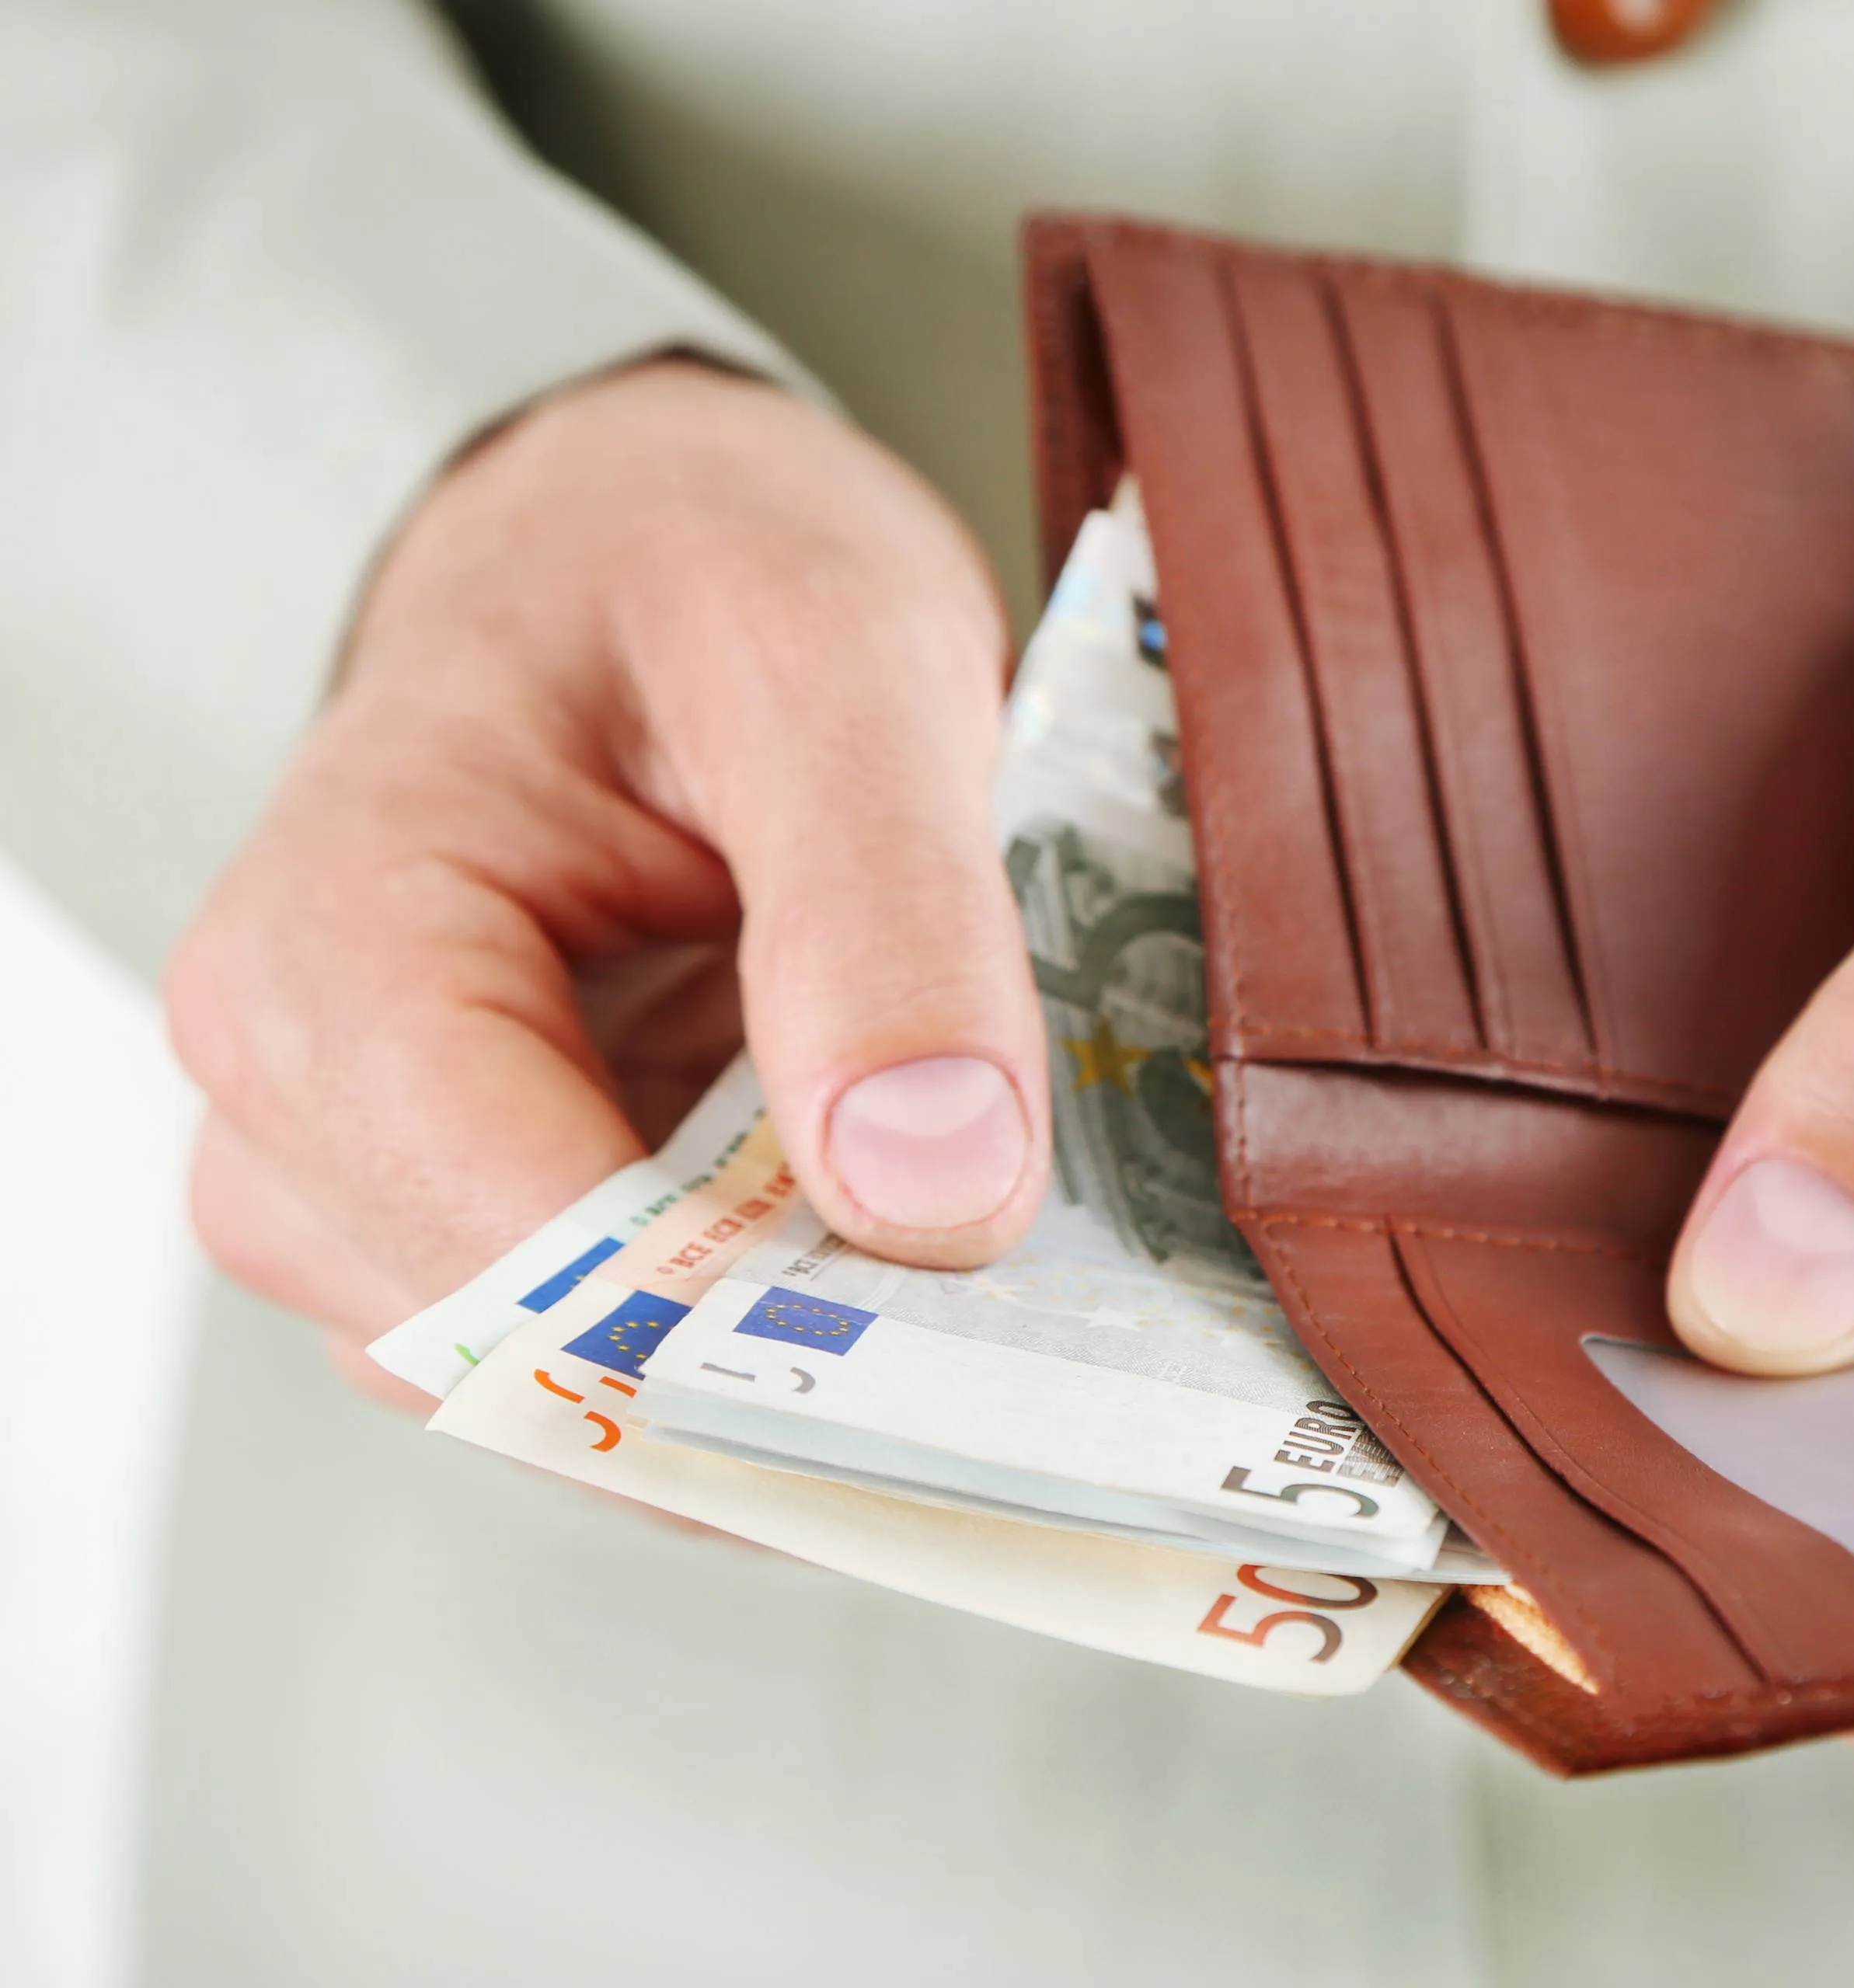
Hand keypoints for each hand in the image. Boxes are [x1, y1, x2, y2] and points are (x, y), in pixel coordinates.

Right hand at [166, 360, 1052, 1404]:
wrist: (639, 542)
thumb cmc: (697, 567)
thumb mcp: (832, 665)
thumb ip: (885, 915)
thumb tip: (932, 1194)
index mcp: (331, 950)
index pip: (516, 1246)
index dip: (751, 1329)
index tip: (983, 1347)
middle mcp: (299, 1107)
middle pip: (547, 1357)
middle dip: (800, 1376)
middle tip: (1047, 1349)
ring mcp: (377, 1188)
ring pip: (591, 1401)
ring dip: (802, 1380)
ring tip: (995, 1286)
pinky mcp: (483, 1222)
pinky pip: (628, 1363)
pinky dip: (783, 1347)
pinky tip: (919, 1273)